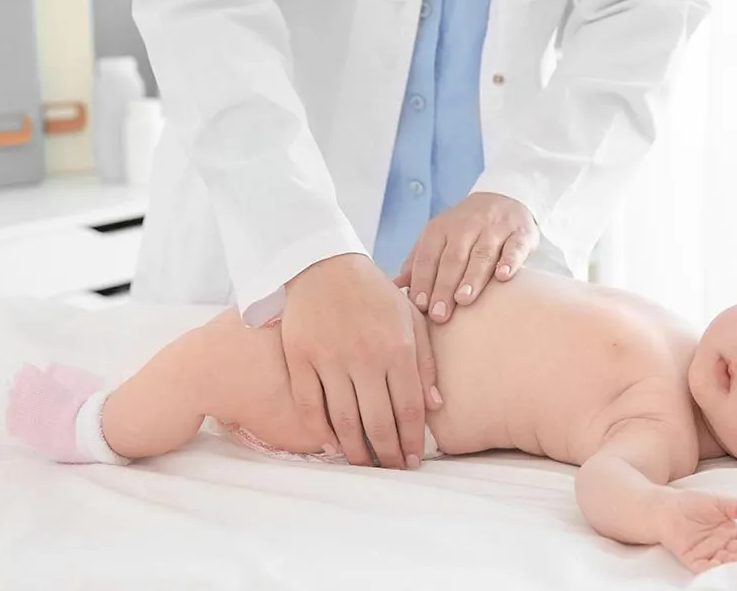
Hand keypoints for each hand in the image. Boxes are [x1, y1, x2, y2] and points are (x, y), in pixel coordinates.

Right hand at [280, 254, 440, 468]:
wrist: (324, 265)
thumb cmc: (374, 294)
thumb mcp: (410, 318)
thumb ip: (425, 361)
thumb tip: (435, 407)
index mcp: (397, 348)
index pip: (409, 408)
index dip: (412, 440)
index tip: (413, 461)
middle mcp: (365, 357)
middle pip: (378, 421)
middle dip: (388, 453)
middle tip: (392, 470)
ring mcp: (330, 359)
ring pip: (344, 419)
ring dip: (355, 450)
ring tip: (365, 466)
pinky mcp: (301, 358)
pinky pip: (310, 405)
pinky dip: (320, 431)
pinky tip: (332, 445)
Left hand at [393, 192, 538, 323]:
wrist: (504, 197)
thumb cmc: (464, 228)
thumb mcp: (437, 238)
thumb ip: (418, 262)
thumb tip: (395, 287)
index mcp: (441, 229)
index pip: (428, 256)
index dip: (424, 280)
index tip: (420, 305)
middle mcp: (466, 226)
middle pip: (453, 258)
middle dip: (445, 286)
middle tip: (440, 314)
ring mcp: (495, 228)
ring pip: (482, 254)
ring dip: (472, 277)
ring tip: (464, 299)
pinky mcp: (520, 233)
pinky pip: (514, 247)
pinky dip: (509, 261)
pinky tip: (503, 277)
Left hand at [657, 490, 736, 573]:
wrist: (664, 507)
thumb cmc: (691, 502)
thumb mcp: (718, 501)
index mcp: (730, 532)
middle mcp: (721, 545)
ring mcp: (708, 553)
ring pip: (726, 562)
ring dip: (735, 561)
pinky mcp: (693, 559)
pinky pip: (706, 567)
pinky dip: (714, 568)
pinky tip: (722, 564)